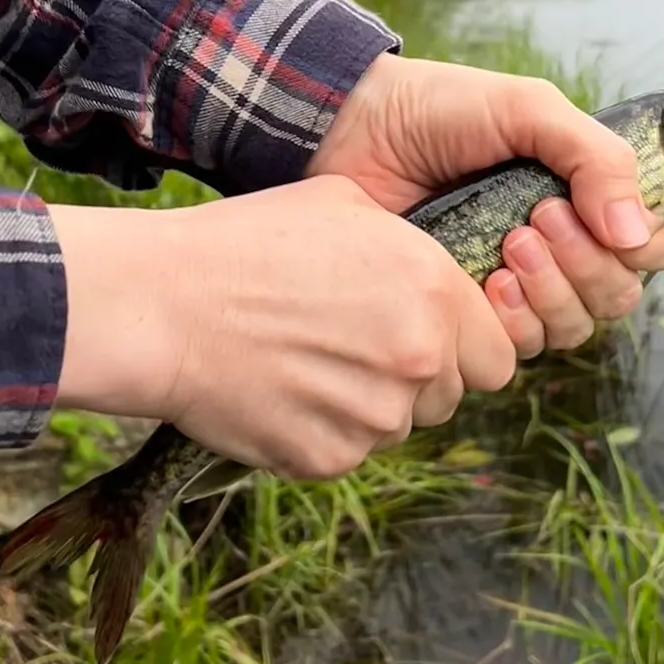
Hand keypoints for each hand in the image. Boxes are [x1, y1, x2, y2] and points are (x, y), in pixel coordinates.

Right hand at [47, 176, 515, 478]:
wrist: (165, 305)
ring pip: (398, 425)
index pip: (497, 354)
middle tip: (355, 347)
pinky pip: (346, 451)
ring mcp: (375, 415)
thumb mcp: (344, 205)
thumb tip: (440, 268)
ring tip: (307, 361)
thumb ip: (412, 246)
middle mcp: (419, 357)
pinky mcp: (327, 457)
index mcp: (435, 290)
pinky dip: (321, 430)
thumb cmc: (248, 242)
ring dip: (368, 404)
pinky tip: (280, 389)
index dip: (465, 347)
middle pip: (451, 394)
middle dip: (417, 378)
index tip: (428, 336)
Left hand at [308, 55, 663, 354]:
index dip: (644, 243)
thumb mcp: (526, 110)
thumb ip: (593, 157)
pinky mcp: (471, 312)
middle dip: (588, 264)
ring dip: (554, 292)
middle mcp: (562, 244)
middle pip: (619, 293)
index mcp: (585, 193)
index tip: (599, 214)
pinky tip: (485, 283)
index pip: (654, 243)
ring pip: (575, 325)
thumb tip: (637, 232)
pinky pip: (521, 346)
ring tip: (509, 245)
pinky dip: (516, 321)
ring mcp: (518, 281)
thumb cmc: (438, 109)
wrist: (352, 131)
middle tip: (536, 220)